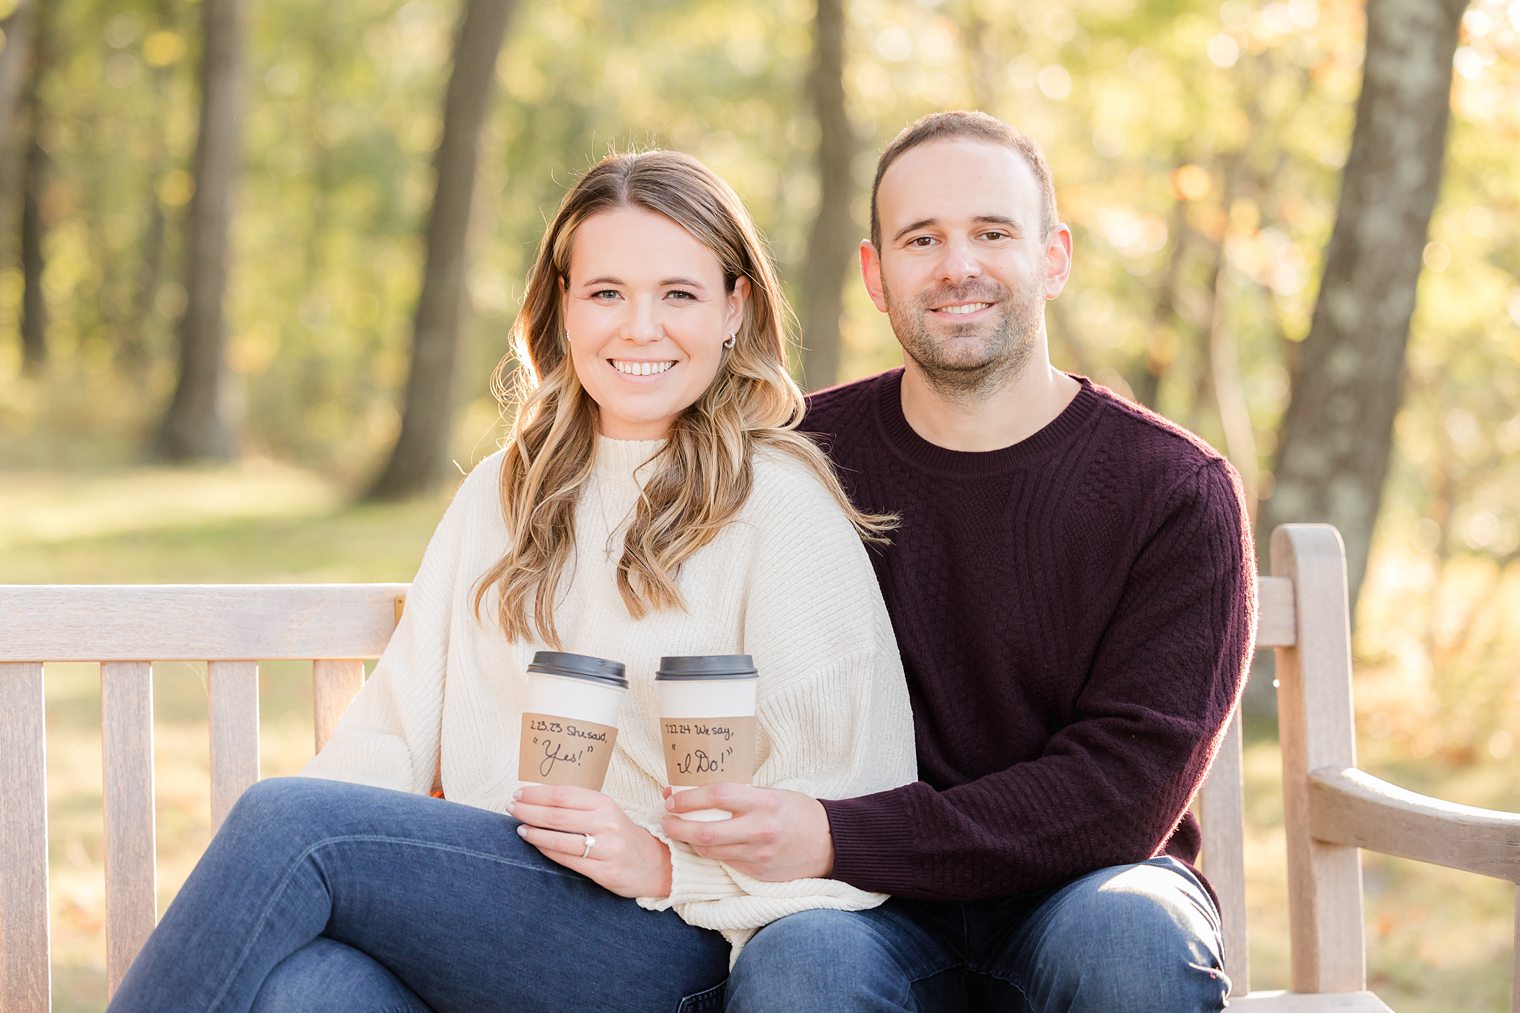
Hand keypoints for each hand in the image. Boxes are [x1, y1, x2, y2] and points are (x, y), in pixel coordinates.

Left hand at [509, 785, 672, 898]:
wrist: (654, 864)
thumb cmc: (622, 834)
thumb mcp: (606, 812)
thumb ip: (578, 805)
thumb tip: (538, 798)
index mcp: (606, 804)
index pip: (563, 795)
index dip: (537, 794)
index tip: (519, 793)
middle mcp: (607, 823)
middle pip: (558, 815)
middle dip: (529, 811)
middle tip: (511, 808)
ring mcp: (607, 849)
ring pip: (560, 839)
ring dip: (535, 833)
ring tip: (520, 828)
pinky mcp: (605, 872)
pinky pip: (568, 860)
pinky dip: (548, 851)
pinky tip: (536, 845)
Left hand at [660, 785, 833, 880]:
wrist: (829, 843)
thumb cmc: (798, 812)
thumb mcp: (772, 794)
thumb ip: (742, 796)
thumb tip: (702, 793)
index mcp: (763, 803)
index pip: (717, 796)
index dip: (688, 799)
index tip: (672, 798)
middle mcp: (759, 831)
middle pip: (705, 833)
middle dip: (677, 827)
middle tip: (665, 820)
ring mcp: (757, 856)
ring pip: (710, 852)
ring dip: (690, 843)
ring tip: (680, 831)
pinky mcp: (757, 873)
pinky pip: (725, 863)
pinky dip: (712, 853)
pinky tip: (706, 845)